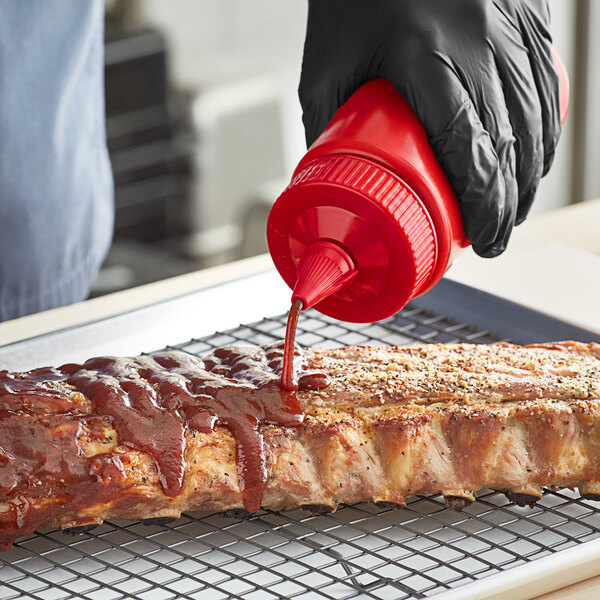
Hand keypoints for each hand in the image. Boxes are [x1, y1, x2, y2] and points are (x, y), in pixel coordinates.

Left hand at [299, 0, 561, 256]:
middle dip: (510, 203)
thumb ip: (323, 126)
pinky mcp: (526, 15)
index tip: (483, 241)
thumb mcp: (325, 65)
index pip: (471, 150)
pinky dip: (545, 130)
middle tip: (495, 238)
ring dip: (531, 174)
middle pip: (512, 144)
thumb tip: (326, 182)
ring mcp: (510, 25)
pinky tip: (533, 158)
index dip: (484, 206)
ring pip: (539, 118)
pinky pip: (547, 83)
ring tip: (512, 209)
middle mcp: (481, 42)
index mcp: (427, 57)